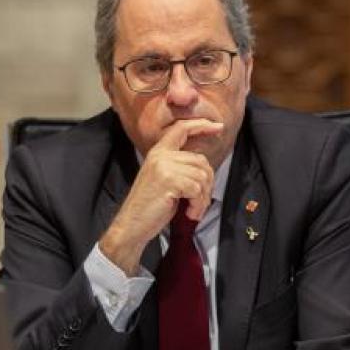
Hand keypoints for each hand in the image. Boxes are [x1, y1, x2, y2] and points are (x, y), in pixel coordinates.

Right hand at [98, 119, 222, 273]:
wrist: (131, 224)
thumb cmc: (150, 207)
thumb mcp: (163, 179)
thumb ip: (179, 167)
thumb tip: (205, 168)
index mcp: (158, 152)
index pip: (181, 129)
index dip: (201, 125)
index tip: (218, 126)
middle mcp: (160, 155)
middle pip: (201, 160)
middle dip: (207, 184)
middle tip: (199, 202)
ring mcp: (164, 167)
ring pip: (201, 176)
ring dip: (202, 198)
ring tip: (193, 210)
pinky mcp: (169, 181)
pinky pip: (197, 190)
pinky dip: (198, 205)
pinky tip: (189, 213)